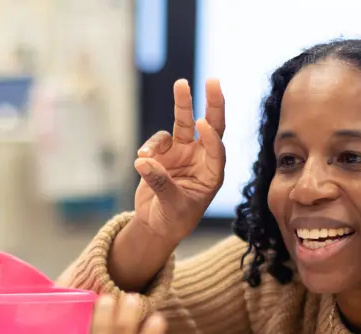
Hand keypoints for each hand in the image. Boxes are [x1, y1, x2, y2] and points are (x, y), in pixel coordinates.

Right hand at [133, 78, 225, 243]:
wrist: (157, 225)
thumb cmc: (174, 220)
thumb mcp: (172, 207)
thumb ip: (161, 184)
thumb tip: (144, 162)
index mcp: (212, 174)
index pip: (217, 151)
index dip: (213, 138)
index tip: (203, 124)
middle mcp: (200, 159)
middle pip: (210, 126)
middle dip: (213, 103)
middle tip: (214, 81)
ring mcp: (182, 153)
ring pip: (185, 122)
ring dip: (183, 102)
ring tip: (182, 83)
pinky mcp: (163, 153)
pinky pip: (158, 141)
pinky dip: (151, 144)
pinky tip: (143, 158)